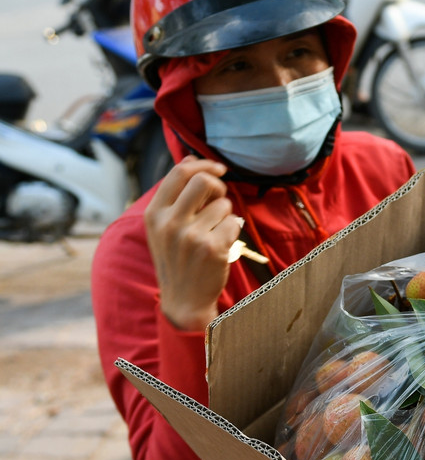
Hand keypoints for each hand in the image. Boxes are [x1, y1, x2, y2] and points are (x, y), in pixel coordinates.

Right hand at [144, 156, 240, 331]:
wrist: (184, 300)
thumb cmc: (177, 258)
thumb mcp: (163, 227)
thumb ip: (175, 195)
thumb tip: (191, 159)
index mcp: (154, 214)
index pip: (180, 172)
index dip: (203, 165)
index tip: (218, 169)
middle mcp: (169, 223)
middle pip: (203, 181)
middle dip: (218, 187)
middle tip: (219, 199)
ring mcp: (191, 236)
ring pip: (223, 204)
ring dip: (225, 215)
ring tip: (215, 232)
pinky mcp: (213, 248)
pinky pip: (234, 222)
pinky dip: (233, 231)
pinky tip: (222, 245)